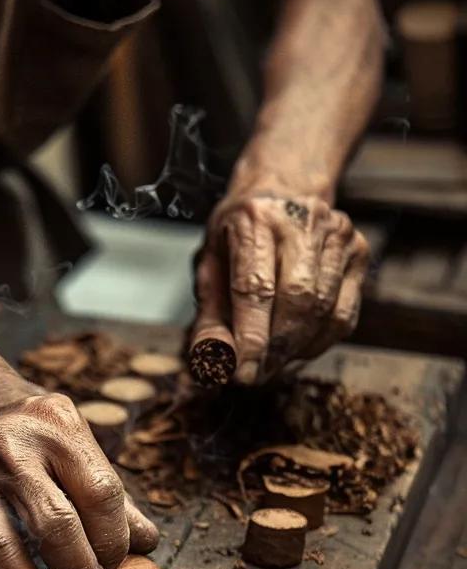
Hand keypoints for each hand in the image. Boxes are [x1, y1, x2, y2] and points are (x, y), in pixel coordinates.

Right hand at [0, 361, 158, 568]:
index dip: (115, 540)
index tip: (116, 562)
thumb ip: (109, 491)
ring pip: (2, 552)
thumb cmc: (31, 427)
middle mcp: (12, 453)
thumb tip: (147, 544)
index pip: (100, 495)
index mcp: (57, 429)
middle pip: (54, 526)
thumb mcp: (76, 438)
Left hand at [191, 190, 369, 383]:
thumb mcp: (210, 268)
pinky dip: (319, 342)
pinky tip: (298, 347)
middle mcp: (300, 219)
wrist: (280, 193)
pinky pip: (343, 315)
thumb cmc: (239, 235)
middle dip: (275, 348)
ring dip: (296, 349)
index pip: (256, 289)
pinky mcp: (359, 251)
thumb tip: (212, 364)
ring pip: (323, 311)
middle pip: (297, 301)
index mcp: (254, 219)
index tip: (242, 374)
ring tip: (272, 362)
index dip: (250, 339)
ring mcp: (337, 232)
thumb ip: (210, 319)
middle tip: (256, 374)